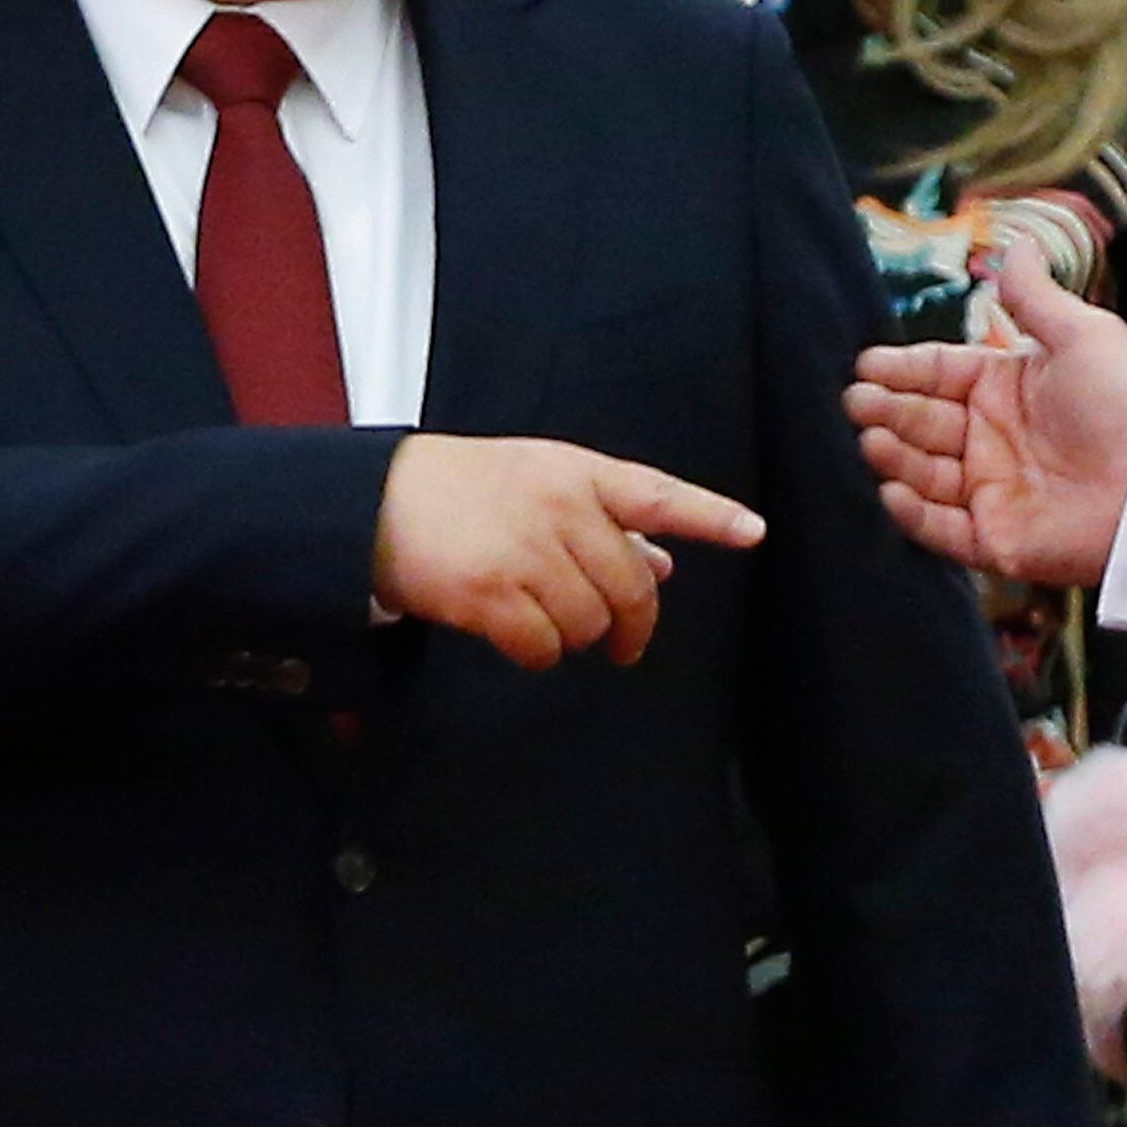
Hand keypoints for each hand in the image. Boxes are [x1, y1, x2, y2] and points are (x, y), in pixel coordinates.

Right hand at [372, 435, 762, 669]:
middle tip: (621, 641)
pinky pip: (544, 647)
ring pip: (590, 622)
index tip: (754, 533)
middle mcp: (558, 507)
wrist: (372, 500)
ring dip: (577, 636)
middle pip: (632, 586)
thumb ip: (603, 519)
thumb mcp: (538, 482)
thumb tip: (662, 564)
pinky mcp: (488, 593)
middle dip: (631, 623)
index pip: (658, 495)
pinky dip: (538, 653)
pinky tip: (518, 638)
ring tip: (545, 619)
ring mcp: (523, 550)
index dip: (711, 516)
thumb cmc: (461, 489)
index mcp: (576, 472)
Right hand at [850, 239, 1126, 585]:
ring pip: (923, 473)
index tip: (866, 364)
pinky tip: (891, 489)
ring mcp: (993, 491)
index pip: (939, 373)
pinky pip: (941, 529)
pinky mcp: (997, 541)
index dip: (902, 369)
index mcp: (1007, 388)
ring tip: (871, 437)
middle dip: (887, 409)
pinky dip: (913, 513)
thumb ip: (1035, 297)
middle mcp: (992, 439)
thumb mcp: (1082, 335)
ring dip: (893, 456)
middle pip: (922, 422)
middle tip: (856, 400)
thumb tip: (1016, 244)